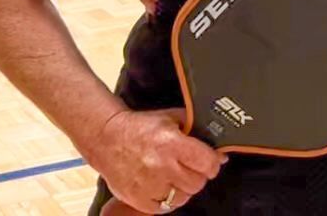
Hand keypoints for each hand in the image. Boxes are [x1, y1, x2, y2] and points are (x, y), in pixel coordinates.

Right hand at [87, 108, 223, 213]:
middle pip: (197, 183)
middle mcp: (161, 166)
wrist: (107, 138)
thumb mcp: (171, 118)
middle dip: (197, 175)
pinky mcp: (138, 199)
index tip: (210, 162)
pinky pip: (164, 208)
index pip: (207, 163)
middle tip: (187, 167)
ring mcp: (149, 185)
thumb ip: (196, 130)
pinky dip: (166, 199)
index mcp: (171, 144)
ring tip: (172, 175)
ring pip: (182, 197)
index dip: (212, 163)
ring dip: (182, 189)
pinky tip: (161, 185)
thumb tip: (220, 151)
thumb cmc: (140, 128)